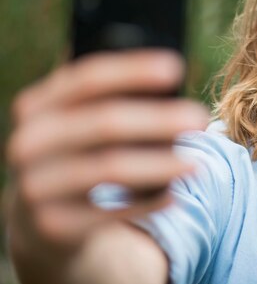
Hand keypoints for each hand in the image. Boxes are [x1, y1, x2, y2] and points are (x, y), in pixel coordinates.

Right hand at [6, 50, 208, 250]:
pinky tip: (173, 194)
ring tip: (197, 164)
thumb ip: (104, 91)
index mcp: (36, 105)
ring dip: (161, 164)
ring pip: (110, 168)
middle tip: (200, 118)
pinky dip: (148, 201)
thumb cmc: (77, 150)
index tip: (176, 67)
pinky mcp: (53, 224)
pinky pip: (112, 211)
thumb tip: (161, 59)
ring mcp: (37, 186)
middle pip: (104, 123)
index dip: (133, 71)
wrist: (41, 218)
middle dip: (159, 119)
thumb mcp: (77, 118)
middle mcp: (29, 143)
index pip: (86, 78)